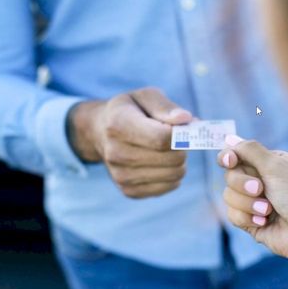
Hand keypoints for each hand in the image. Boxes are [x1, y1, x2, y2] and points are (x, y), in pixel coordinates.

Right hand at [67, 87, 192, 198]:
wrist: (100, 132)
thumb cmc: (131, 111)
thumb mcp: (145, 97)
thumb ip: (166, 107)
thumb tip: (185, 119)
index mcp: (118, 123)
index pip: (161, 138)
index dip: (182, 134)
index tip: (186, 128)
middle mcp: (115, 153)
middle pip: (172, 158)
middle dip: (183, 147)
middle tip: (176, 138)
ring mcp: (120, 175)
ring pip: (175, 174)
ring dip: (179, 161)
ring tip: (167, 149)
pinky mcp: (129, 191)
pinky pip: (170, 186)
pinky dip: (172, 175)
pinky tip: (161, 163)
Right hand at [218, 138, 287, 264]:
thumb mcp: (276, 166)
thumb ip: (250, 150)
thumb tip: (229, 138)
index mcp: (269, 163)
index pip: (238, 155)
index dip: (229, 157)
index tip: (230, 161)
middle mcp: (261, 180)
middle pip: (229, 175)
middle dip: (242, 184)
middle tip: (261, 189)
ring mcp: (254, 202)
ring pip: (228, 196)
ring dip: (247, 203)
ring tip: (268, 210)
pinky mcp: (249, 221)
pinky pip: (232, 215)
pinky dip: (247, 218)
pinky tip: (264, 222)